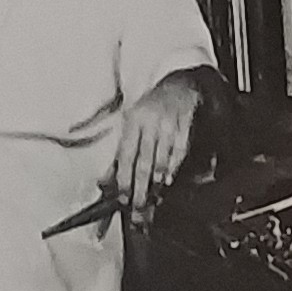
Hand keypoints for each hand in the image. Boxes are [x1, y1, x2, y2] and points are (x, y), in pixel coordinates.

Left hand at [115, 70, 203, 213]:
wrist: (180, 86)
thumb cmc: (151, 109)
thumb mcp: (132, 125)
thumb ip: (120, 153)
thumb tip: (106, 180)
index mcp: (132, 121)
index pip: (125, 155)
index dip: (124, 178)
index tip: (123, 197)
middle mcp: (149, 122)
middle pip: (143, 160)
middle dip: (140, 186)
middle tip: (138, 205)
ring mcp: (168, 123)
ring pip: (161, 158)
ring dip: (157, 180)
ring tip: (153, 196)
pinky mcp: (185, 125)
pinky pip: (179, 151)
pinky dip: (173, 167)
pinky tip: (168, 179)